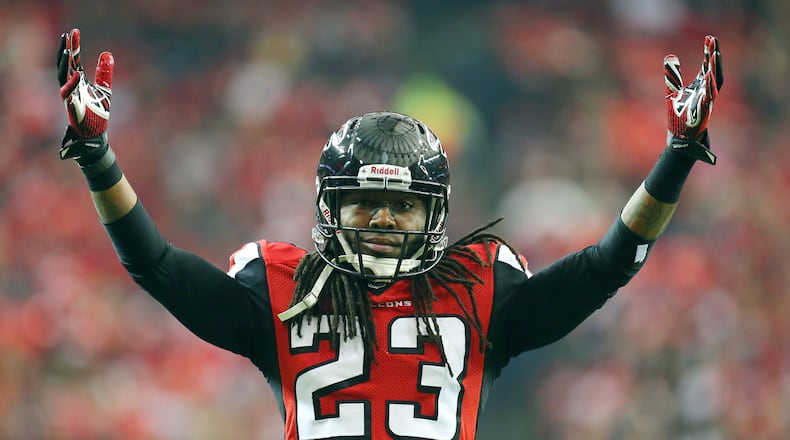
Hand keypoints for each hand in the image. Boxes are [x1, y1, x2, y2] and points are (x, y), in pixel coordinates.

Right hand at [57, 29, 114, 163]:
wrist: (96, 136)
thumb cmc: (97, 113)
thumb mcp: (104, 89)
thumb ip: (104, 73)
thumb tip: (107, 53)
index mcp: (78, 81)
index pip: (74, 60)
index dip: (74, 46)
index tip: (74, 31)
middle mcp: (71, 87)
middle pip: (65, 65)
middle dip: (66, 50)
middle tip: (68, 35)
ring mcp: (70, 97)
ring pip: (63, 77)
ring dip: (66, 64)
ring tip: (70, 49)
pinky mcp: (72, 108)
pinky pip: (69, 95)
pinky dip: (72, 85)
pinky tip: (78, 75)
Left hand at [664, 35, 722, 164]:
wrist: (679, 138)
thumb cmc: (678, 116)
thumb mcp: (673, 91)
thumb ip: (672, 75)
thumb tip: (669, 56)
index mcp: (701, 87)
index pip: (707, 65)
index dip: (708, 52)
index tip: (709, 38)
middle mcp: (706, 92)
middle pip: (714, 70)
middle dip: (714, 56)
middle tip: (713, 41)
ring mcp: (707, 101)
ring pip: (715, 82)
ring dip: (714, 68)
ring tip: (713, 54)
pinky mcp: (705, 112)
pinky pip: (709, 97)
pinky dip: (709, 86)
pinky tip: (707, 75)